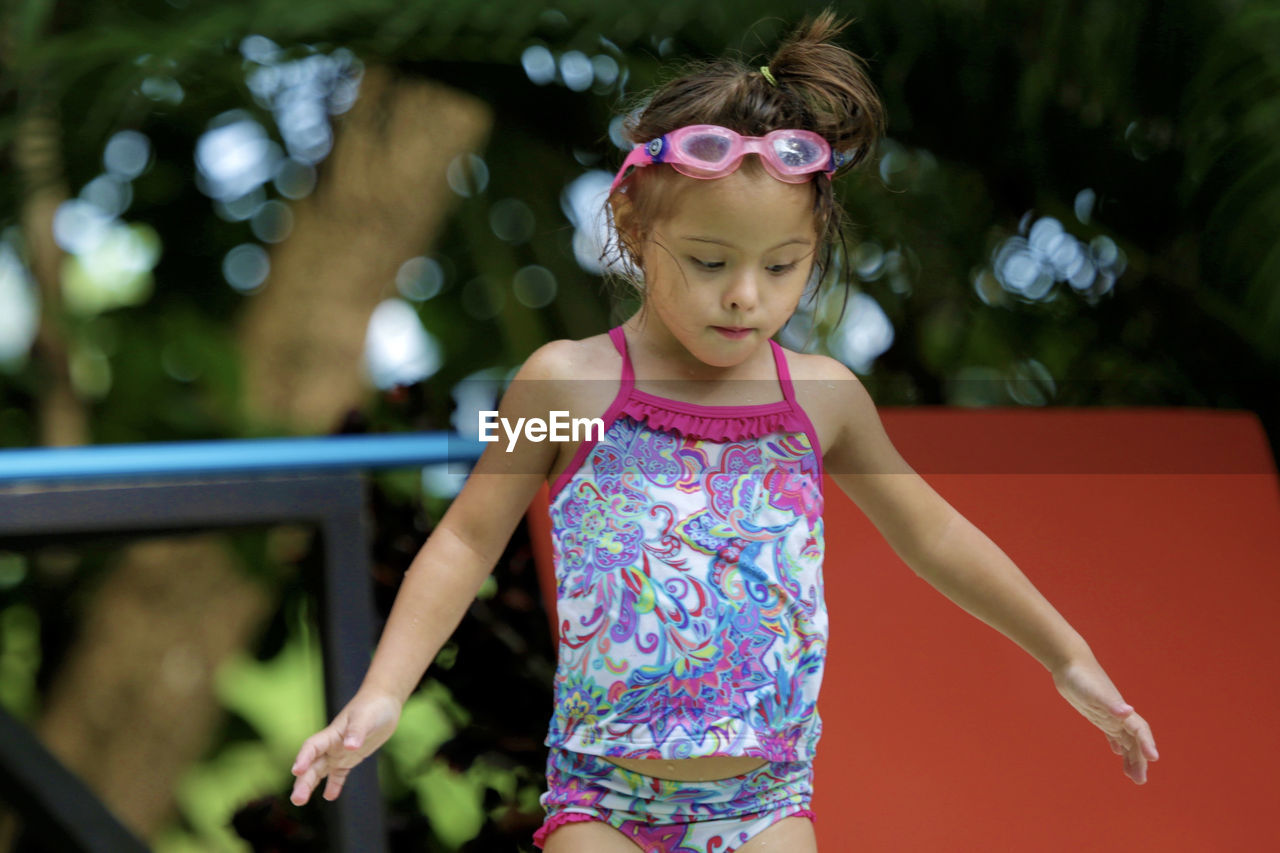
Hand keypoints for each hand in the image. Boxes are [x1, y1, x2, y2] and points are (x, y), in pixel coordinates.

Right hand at [289, 687, 401, 804]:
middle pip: (312, 765)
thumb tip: (350, 747)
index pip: (312, 747)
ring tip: (300, 801)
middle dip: (303, 781)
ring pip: (320, 771)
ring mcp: (340, 752)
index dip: (303, 758)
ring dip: (310, 785)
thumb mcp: (366, 718)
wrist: (384, 701)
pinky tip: (330, 796)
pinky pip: (339, 774)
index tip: (296, 771)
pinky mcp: (351, 758)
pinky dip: (334, 784)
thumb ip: (357, 732)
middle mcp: (332, 745)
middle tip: (297, 800)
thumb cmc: (373, 706)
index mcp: (332, 734)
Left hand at [1052, 656, 1158, 783]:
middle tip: (1140, 781)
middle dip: (1140, 760)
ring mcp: (1109, 715)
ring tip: (1132, 776)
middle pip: (1135, 740)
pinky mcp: (1098, 715)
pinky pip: (1112, 733)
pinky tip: (1118, 753)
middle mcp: (1119, 715)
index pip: (1139, 730)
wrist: (1069, 663)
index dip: (1147, 744)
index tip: (1152, 759)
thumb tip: (1127, 712)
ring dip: (1131, 757)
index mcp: (1121, 710)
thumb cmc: (1080, 676)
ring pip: (1126, 740)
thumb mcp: (1092, 691)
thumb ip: (1110, 703)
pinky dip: (1117, 744)